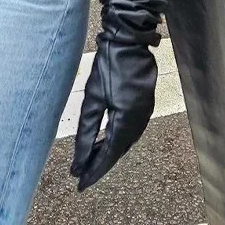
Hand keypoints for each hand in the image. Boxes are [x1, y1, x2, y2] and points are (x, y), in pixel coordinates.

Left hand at [70, 28, 157, 191]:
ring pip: (126, 141)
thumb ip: (87, 131)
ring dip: (109, 152)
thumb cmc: (109, 64)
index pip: (110, 154)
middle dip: (100, 164)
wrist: (128, 40)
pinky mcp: (145, 104)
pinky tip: (106, 140)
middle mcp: (140, 120)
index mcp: (126, 119)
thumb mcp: (93, 98)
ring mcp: (146, 112)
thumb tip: (79, 159)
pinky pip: (131, 130)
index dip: (94, 171)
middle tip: (82, 176)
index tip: (80, 184)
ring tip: (90, 161)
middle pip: (119, 150)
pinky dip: (117, 139)